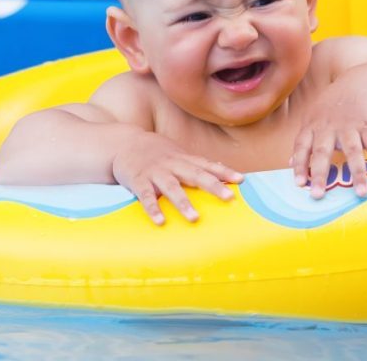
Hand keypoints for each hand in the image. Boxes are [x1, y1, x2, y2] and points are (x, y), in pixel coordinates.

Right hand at [112, 133, 242, 224]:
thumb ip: (199, 165)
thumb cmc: (158, 153)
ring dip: (183, 202)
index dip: (224, 171)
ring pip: (171, 187)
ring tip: (194, 218)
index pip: (207, 165)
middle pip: (195, 174)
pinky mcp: (139, 181)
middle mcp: (172, 165)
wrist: (125, 143)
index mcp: (184, 159)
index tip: (241, 180)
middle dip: (213, 185)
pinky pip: (146, 197)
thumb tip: (225, 172)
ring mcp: (155, 173)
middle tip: (229, 197)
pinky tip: (160, 221)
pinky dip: (153, 209)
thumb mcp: (179, 155)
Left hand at [291, 81, 366, 198]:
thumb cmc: (331, 108)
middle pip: (323, 151)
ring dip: (358, 172)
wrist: (357, 85)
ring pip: (353, 150)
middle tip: (318, 195)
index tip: (299, 184)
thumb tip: (290, 163)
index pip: (302, 147)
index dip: (299, 165)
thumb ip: (304, 141)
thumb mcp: (312, 119)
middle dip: (319, 174)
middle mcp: (329, 127)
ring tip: (361, 193)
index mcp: (312, 126)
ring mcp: (349, 126)